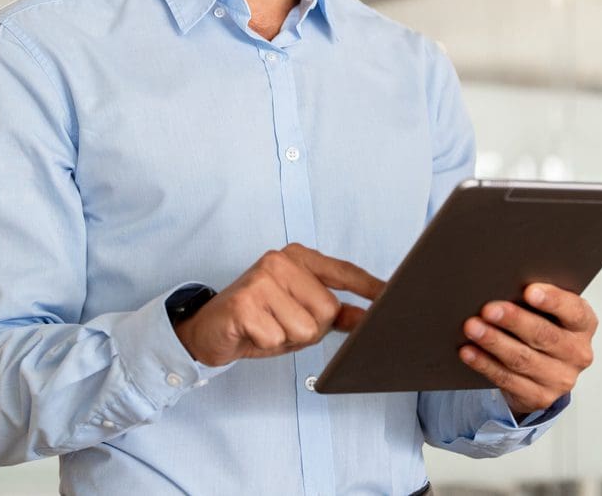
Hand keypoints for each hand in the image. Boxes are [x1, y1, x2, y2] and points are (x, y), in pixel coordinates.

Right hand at [176, 243, 383, 366]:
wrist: (208, 329)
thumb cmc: (258, 319)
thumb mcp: (299, 313)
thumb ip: (334, 312)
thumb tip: (369, 316)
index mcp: (298, 257)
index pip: (344, 271)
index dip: (370, 287)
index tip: (393, 296)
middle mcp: (281, 261)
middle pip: (327, 310)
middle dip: (310, 329)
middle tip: (282, 323)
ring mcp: (261, 279)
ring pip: (305, 328)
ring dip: (288, 339)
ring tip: (268, 328)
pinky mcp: (245, 302)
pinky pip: (278, 339)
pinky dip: (267, 344)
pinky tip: (252, 332)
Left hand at [458, 283, 596, 416]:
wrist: (545, 371)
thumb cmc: (544, 327)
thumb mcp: (549, 311)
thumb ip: (536, 298)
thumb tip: (503, 283)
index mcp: (584, 324)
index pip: (574, 311)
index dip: (553, 301)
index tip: (529, 291)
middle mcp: (577, 353)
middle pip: (544, 335)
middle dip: (514, 321)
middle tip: (488, 309)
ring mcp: (560, 379)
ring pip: (523, 359)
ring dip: (494, 342)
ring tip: (472, 328)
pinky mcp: (540, 397)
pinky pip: (508, 380)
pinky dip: (485, 364)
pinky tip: (469, 351)